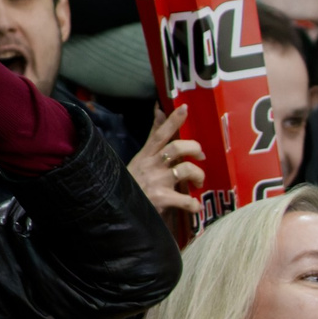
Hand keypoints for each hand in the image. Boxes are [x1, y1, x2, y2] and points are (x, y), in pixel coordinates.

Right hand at [126, 103, 204, 221]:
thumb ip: (153, 137)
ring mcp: (156, 182)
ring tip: (198, 183)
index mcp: (146, 156)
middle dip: (194, 149)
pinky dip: (194, 204)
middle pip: (177, 147)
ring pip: (186, 169)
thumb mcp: (141, 158)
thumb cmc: (134, 183)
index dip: (173, 120)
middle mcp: (151, 165)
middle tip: (200, 156)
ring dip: (199, 175)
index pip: (159, 134)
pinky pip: (187, 200)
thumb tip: (158, 109)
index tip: (185, 107)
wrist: (117, 211)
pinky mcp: (161, 199)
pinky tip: (194, 207)